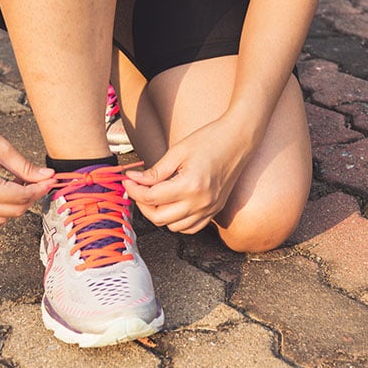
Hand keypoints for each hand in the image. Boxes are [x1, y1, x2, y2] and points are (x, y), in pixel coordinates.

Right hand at [0, 105, 55, 232]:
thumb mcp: (3, 149)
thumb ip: (27, 168)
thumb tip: (48, 177)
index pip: (23, 197)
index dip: (40, 188)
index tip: (50, 180)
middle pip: (14, 211)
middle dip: (30, 197)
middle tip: (35, 180)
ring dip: (12, 206)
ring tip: (14, 185)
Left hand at [124, 116, 253, 233]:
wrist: (239, 140)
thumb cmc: (210, 140)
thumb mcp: (178, 152)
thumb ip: (155, 171)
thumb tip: (134, 180)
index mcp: (190, 185)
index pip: (151, 198)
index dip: (134, 190)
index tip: (128, 180)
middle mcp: (201, 202)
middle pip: (159, 217)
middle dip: (143, 204)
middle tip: (138, 188)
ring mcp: (210, 209)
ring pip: (173, 227)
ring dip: (159, 214)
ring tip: (155, 195)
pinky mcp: (215, 211)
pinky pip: (190, 228)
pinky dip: (177, 221)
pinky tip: (172, 205)